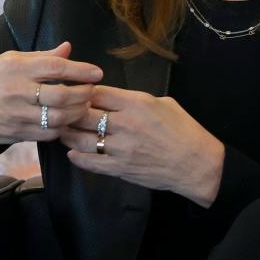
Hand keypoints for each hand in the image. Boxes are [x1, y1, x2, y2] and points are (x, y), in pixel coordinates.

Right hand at [0, 41, 103, 147]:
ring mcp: (17, 115)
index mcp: (16, 67)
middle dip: (84, 94)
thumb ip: (41, 57)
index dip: (81, 70)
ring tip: (84, 106)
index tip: (97, 72)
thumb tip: (68, 48)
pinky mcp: (16, 134)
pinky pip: (48, 134)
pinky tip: (68, 121)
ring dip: (77, 113)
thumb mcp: (9, 60)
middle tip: (92, 91)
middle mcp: (17, 91)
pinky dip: (63, 128)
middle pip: (61, 95)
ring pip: (58, 118)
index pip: (56, 67)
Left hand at [59, 85, 225, 207]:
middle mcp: (125, 124)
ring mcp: (121, 148)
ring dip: (69, 135)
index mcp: (136, 103)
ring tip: (63, 131)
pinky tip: (73, 153)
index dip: (82, 91)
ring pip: (82, 140)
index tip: (75, 92)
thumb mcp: (163, 103)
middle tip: (62, 111)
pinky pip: (91, 163)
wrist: (196, 164)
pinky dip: (78, 157)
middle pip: (84, 114)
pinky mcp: (120, 168)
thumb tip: (113, 97)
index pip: (97, 92)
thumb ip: (135, 100)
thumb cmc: (184, 130)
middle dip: (71, 111)